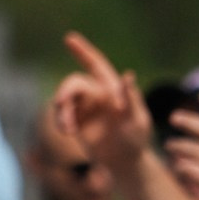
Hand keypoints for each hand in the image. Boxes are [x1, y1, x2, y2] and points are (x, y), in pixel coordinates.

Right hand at [55, 33, 152, 170]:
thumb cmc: (136, 138)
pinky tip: (67, 132)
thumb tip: (128, 76)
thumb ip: (132, 99)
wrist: (125, 161)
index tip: (69, 38)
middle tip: (60, 103)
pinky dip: (61, 122)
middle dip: (65, 91)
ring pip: (64, 101)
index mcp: (111, 87)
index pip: (96, 64)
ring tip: (67, 130)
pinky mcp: (75, 122)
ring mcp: (83, 108)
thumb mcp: (137, 120)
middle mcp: (95, 94)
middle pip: (73, 83)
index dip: (83, 51)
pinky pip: (61, 116)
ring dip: (62, 112)